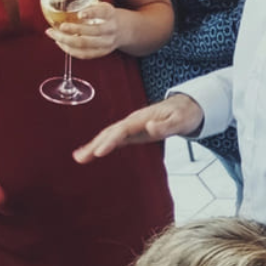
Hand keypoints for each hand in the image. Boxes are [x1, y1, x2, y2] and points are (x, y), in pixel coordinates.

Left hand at [46, 2, 120, 59]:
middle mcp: (110, 29)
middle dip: (73, 29)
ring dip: (66, 40)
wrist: (122, 29)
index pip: (102, 13)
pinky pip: (83, 54)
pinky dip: (69, 49)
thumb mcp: (100, 5)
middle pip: (92, 31)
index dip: (91, 13)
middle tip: (59, 26)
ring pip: (85, 45)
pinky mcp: (101, 52)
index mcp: (110, 13)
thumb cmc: (104, 15)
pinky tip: (60, 42)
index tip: (80, 14)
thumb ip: (86, 4)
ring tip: (53, 34)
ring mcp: (107, 43)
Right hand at [73, 94, 202, 163]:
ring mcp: (131, 126)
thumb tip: (149, 127)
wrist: (187, 107)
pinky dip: (102, 145)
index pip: (121, 130)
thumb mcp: (180, 121)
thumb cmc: (185, 114)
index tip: (99, 152)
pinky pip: (114, 138)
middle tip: (79, 158)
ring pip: (109, 135)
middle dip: (94, 144)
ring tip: (79, 157)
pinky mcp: (133, 132)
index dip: (109, 141)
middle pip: (109, 132)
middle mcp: (132, 121)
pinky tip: (93, 152)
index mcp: (141, 118)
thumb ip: (165, 125)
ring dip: (93, 145)